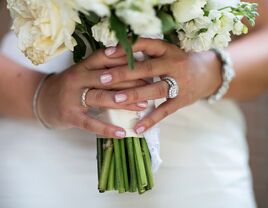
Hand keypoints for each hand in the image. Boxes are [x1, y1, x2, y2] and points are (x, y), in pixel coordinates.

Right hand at [38, 49, 147, 137]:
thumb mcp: (83, 72)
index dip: (125, 60)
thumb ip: (102, 70)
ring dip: (124, 102)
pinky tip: (122, 132)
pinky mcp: (71, 116)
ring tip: (143, 106)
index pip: (106, 58)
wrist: (42, 99)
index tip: (145, 63)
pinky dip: (107, 129)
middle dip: (131, 81)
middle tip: (151, 86)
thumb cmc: (70, 86)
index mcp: (83, 66)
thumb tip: (131, 70)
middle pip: (108, 78)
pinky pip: (91, 123)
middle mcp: (78, 79)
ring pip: (102, 97)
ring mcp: (73, 98)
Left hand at [101, 39, 221, 133]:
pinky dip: (151, 120)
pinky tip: (137, 128)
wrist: (209, 73)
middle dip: (124, 73)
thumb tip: (116, 54)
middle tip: (103, 79)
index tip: (106, 53)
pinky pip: (165, 111)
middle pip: (147, 68)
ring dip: (135, 94)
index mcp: (167, 49)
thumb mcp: (167, 52)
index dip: (126, 48)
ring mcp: (179, 83)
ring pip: (155, 89)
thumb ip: (147, 53)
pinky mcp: (182, 100)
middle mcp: (174, 64)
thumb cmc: (180, 61)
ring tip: (115, 100)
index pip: (145, 44)